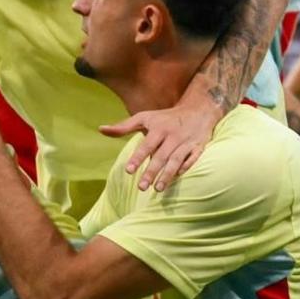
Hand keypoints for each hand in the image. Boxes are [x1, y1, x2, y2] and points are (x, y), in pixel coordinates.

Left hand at [102, 97, 219, 191]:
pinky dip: (186, 167)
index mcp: (158, 129)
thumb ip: (123, 127)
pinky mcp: (198, 147)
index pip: (146, 145)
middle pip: (161, 156)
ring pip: (176, 160)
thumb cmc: (165, 117)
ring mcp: (186, 142)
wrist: (197, 109)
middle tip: (141, 187)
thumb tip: (100, 129)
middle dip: (151, 172)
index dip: (138, 158)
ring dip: (168, 175)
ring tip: (158, 189)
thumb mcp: (144, 118)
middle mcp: (172, 135)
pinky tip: (178, 177)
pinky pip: (193, 158)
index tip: (129, 171)